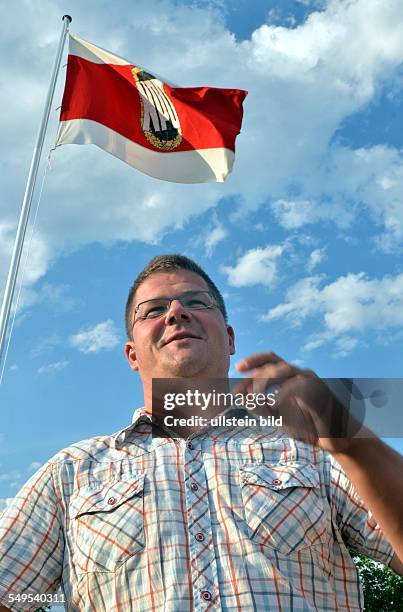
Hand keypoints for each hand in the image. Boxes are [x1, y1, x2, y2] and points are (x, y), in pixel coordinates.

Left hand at [234, 351, 359, 453]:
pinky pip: (300, 386)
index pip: (269, 360)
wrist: (336, 439)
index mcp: (290, 377)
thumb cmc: (307, 425)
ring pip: (285, 370)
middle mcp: (301, 374)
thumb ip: (260, 407)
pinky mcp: (321, 393)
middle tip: (242, 390)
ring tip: (256, 397)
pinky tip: (274, 404)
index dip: (252, 362)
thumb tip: (241, 397)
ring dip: (265, 381)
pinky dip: (283, 393)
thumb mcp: (277, 417)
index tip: (237, 369)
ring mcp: (312, 381)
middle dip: (254, 374)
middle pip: (274, 362)